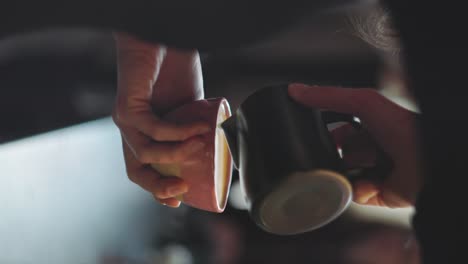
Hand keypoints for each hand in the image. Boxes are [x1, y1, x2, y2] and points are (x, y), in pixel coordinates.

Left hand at [113, 33, 209, 206]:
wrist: (162, 39)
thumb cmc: (175, 70)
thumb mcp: (191, 108)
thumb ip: (198, 128)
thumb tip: (226, 148)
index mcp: (146, 135)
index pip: (146, 171)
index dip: (160, 191)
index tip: (180, 201)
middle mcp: (131, 131)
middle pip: (137, 172)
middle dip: (159, 188)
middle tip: (183, 190)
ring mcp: (126, 120)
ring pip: (145, 154)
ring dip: (175, 155)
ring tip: (200, 146)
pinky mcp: (127, 106)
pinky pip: (153, 129)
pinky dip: (178, 132)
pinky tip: (198, 127)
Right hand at [288, 83, 421, 207]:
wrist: (424, 165)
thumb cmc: (403, 129)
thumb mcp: (362, 103)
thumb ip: (329, 96)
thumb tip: (297, 90)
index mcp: (368, 126)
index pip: (335, 127)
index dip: (323, 129)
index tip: (313, 129)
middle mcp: (370, 149)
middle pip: (335, 152)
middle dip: (335, 152)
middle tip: (343, 149)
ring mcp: (372, 171)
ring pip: (341, 174)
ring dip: (347, 171)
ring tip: (362, 166)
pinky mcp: (374, 193)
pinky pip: (351, 194)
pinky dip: (358, 188)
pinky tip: (370, 180)